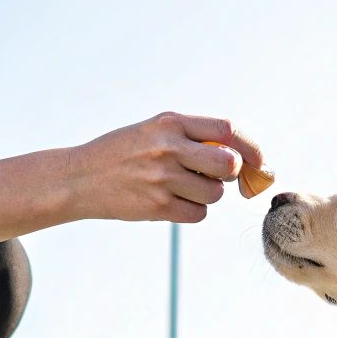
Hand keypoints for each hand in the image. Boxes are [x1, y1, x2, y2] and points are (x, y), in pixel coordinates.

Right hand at [67, 112, 263, 223]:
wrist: (79, 178)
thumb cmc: (124, 154)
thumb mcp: (155, 131)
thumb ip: (194, 138)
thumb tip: (245, 159)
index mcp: (170, 123)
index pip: (227, 130)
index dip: (249, 147)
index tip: (257, 161)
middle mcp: (168, 147)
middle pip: (228, 164)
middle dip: (230, 174)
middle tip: (214, 176)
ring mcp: (162, 178)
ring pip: (215, 193)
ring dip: (207, 195)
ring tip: (180, 187)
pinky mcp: (157, 207)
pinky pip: (198, 214)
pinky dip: (192, 211)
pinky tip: (170, 202)